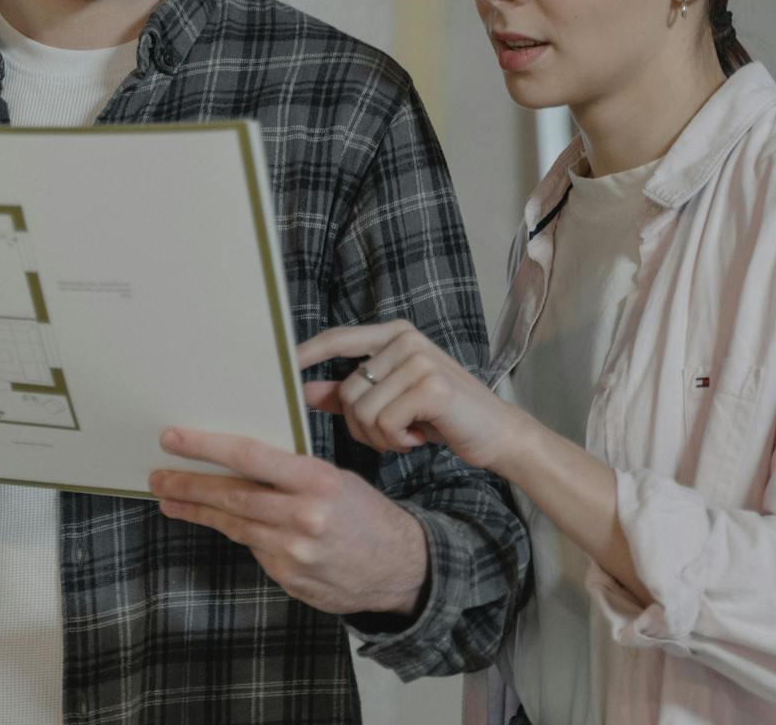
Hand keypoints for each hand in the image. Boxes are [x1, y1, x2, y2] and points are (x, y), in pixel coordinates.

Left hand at [149, 427, 426, 615]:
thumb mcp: (335, 479)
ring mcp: (294, 552)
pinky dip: (240, 534)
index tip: (172, 439)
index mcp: (317, 481)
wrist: (401, 567)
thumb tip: (237, 462)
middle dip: (188, 485)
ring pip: (234, 525)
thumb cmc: (365, 514)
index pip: (249, 456)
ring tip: (170, 499)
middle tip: (157, 476)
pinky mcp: (290, 577)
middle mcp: (304, 516)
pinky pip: (254, 550)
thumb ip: (289, 474)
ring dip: (198, 511)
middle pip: (231, 495)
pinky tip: (226, 524)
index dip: (206, 447)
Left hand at [299, 321, 519, 472]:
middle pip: (348, 390)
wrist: (496, 433)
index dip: (305, 354)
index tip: (279, 369)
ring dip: (381, 437)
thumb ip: (348, 393)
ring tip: (409, 433)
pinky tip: (421, 437)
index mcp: (394, 334)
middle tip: (393, 434)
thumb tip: (304, 392)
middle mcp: (406, 339)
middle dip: (362, 426)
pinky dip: (398, 441)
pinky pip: (385, 422)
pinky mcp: (432, 385)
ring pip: (364, 411)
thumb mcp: (391, 400)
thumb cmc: (440, 417)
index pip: (337, 339)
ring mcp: (420, 359)